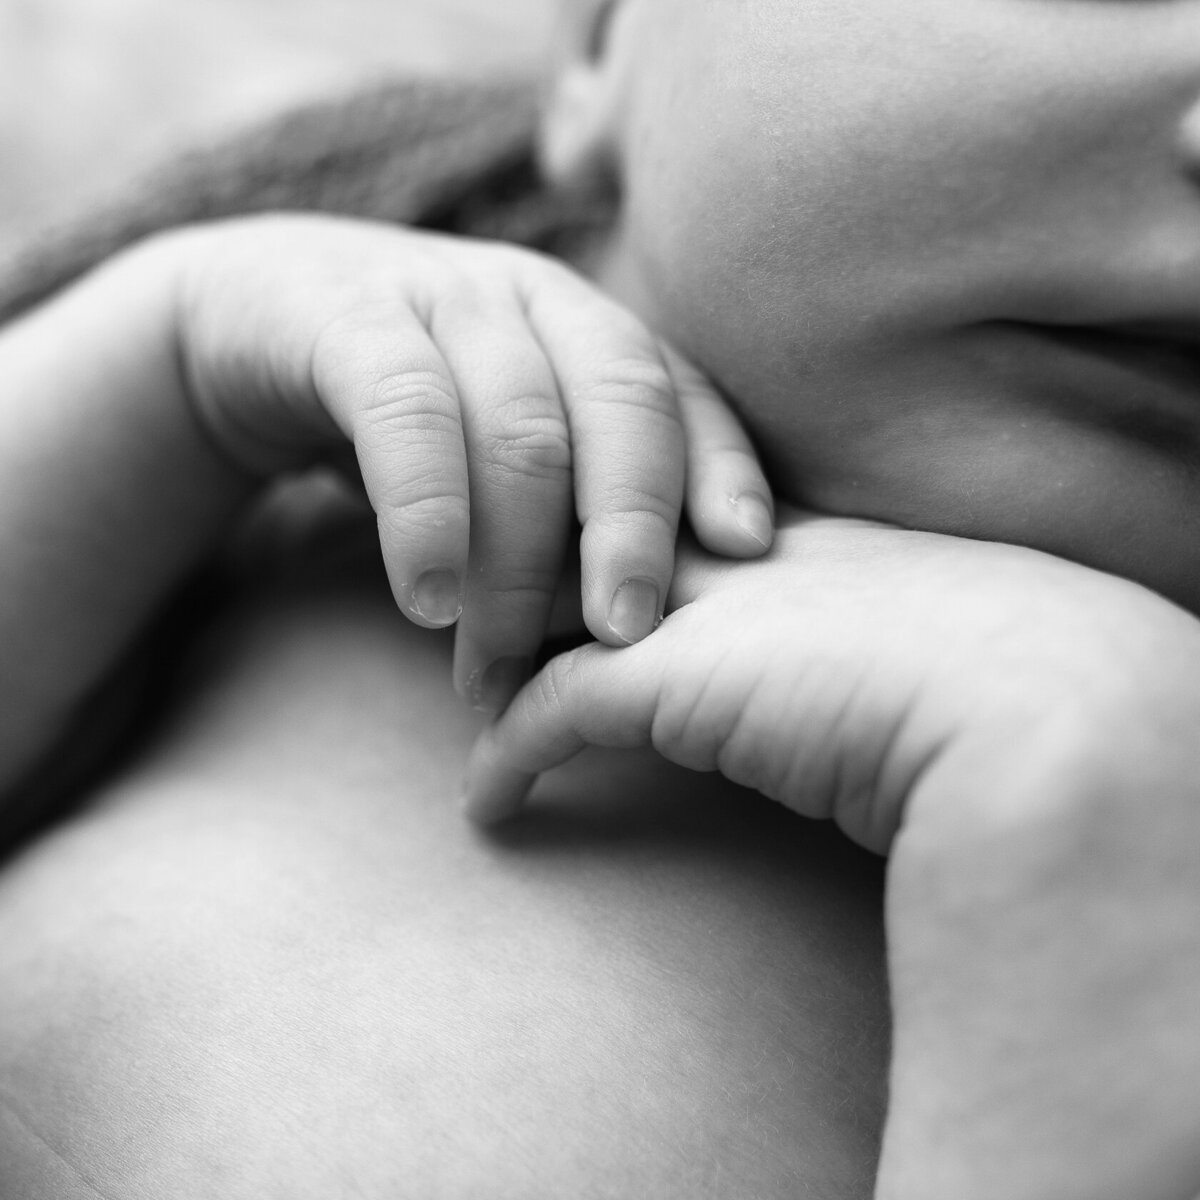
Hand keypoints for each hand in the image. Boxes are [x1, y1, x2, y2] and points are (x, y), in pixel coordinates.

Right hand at [169, 214, 771, 709]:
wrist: (246, 328)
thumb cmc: (408, 417)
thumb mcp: (498, 447)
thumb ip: (569, 501)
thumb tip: (647, 626)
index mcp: (587, 326)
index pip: (681, 390)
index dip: (722, 465)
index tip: (746, 551)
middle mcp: (534, 296)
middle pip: (620, 400)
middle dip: (631, 526)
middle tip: (623, 638)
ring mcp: (443, 295)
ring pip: (518, 429)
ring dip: (514, 569)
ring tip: (494, 674)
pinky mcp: (348, 318)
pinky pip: (407, 416)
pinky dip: (426, 517)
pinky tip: (425, 603)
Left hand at [463, 508, 1199, 1198]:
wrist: (1048, 709)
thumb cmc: (1031, 689)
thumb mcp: (954, 650)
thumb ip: (904, 652)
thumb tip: (914, 701)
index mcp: (811, 533)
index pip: (678, 508)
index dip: (621, 536)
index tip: (586, 573)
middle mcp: (741, 549)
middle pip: (591, 532)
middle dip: (531, 567)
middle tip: (477, 607)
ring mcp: (698, 603)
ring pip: (546, 603)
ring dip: (498, 652)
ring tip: (465, 691)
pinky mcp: (665, 679)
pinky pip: (547, 711)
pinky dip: (506, 759)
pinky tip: (488, 808)